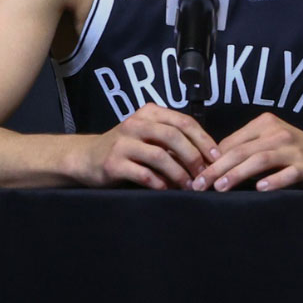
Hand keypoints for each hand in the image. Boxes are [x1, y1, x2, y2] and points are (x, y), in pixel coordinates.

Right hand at [78, 103, 217, 189]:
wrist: (86, 158)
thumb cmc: (127, 148)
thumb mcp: (149, 135)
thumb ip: (173, 139)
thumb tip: (207, 157)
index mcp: (150, 113)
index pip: (184, 122)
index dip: (204, 140)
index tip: (216, 157)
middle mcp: (136, 124)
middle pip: (174, 137)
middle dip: (194, 157)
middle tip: (204, 174)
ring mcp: (122, 143)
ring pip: (159, 156)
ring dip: (179, 173)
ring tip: (189, 186)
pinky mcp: (113, 164)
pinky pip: (143, 174)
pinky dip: (159, 183)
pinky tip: (168, 190)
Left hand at [194, 113, 302, 191]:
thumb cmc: (297, 150)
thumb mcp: (272, 141)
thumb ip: (247, 148)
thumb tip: (212, 164)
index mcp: (265, 125)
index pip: (231, 142)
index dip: (210, 159)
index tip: (195, 174)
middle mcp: (278, 134)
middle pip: (241, 151)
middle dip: (216, 168)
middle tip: (199, 184)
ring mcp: (293, 150)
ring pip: (260, 160)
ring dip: (237, 174)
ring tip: (220, 187)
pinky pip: (287, 173)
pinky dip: (273, 180)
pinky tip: (260, 188)